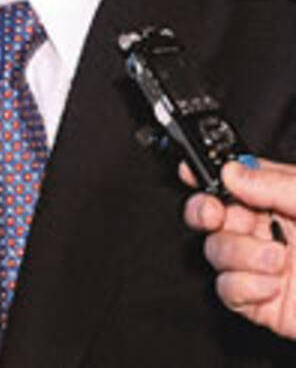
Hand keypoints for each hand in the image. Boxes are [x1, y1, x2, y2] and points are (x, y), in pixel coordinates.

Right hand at [183, 159, 295, 338]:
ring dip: (237, 253)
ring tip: (274, 258)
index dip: (207, 171)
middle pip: (213, 212)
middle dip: (204, 210)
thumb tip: (230, 172)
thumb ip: (273, 184)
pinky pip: (227, 290)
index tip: (190, 169)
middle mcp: (271, 228)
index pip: (235, 178)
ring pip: (216, 251)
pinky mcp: (263, 303)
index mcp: (283, 196)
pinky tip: (271, 282)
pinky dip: (243, 285)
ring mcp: (265, 266)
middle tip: (212, 212)